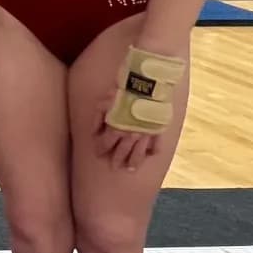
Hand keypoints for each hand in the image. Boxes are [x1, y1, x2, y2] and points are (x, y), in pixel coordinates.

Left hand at [95, 36, 183, 168]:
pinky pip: (157, 143)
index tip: (98, 153)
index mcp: (116, 127)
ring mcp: (146, 133)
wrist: (147, 83)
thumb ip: (98, 118)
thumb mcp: (105, 101)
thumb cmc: (124, 89)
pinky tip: (152, 155)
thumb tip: (93, 132)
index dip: (101, 148)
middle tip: (114, 166)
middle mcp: (131, 134)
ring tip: (131, 169)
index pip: (106, 143)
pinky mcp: (158, 129)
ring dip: (134, 161)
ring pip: (139, 152)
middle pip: (122, 151)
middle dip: (117, 159)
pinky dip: (154, 150)